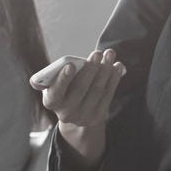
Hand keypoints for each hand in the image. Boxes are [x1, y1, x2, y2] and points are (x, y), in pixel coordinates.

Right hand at [35, 49, 127, 169]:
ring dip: (106, 70)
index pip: (55, 92)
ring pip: (97, 90)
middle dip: (90, 68)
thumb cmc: (66, 88)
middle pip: (80, 89)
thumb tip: (76, 63)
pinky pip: (108, 95)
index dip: (63, 79)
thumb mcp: (58, 82)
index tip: (70, 65)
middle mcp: (66, 113)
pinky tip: (118, 66)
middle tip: (98, 53)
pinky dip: (114, 78)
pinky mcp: (98, 117)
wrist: (77, 111)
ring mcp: (83, 117)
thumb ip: (62, 73)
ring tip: (110, 54)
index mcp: (51, 102)